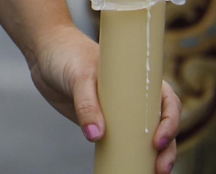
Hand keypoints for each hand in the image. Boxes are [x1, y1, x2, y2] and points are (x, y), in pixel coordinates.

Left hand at [29, 23, 179, 173]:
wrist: (45, 54)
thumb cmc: (68, 54)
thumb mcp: (78, 76)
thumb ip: (86, 104)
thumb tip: (96, 136)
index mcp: (139, 77)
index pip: (167, 100)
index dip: (170, 121)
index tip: (157, 140)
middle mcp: (135, 95)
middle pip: (162, 124)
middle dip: (168, 148)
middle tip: (161, 168)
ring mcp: (121, 111)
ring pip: (146, 136)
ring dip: (155, 157)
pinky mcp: (104, 122)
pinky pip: (124, 141)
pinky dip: (131, 156)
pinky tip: (132, 170)